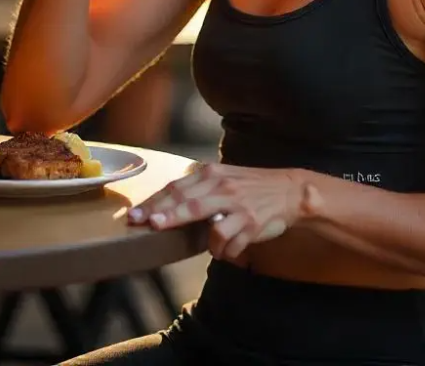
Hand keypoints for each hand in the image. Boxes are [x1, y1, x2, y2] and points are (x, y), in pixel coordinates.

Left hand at [127, 163, 305, 261]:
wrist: (289, 191)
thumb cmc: (251, 186)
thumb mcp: (224, 178)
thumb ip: (199, 188)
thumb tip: (167, 204)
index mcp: (212, 173)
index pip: (176, 188)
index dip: (154, 202)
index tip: (135, 214)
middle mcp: (222, 187)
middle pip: (186, 202)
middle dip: (163, 214)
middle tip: (144, 224)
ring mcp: (237, 205)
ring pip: (207, 223)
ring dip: (195, 236)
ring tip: (188, 241)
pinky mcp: (250, 223)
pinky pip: (228, 242)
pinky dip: (222, 251)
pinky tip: (225, 250)